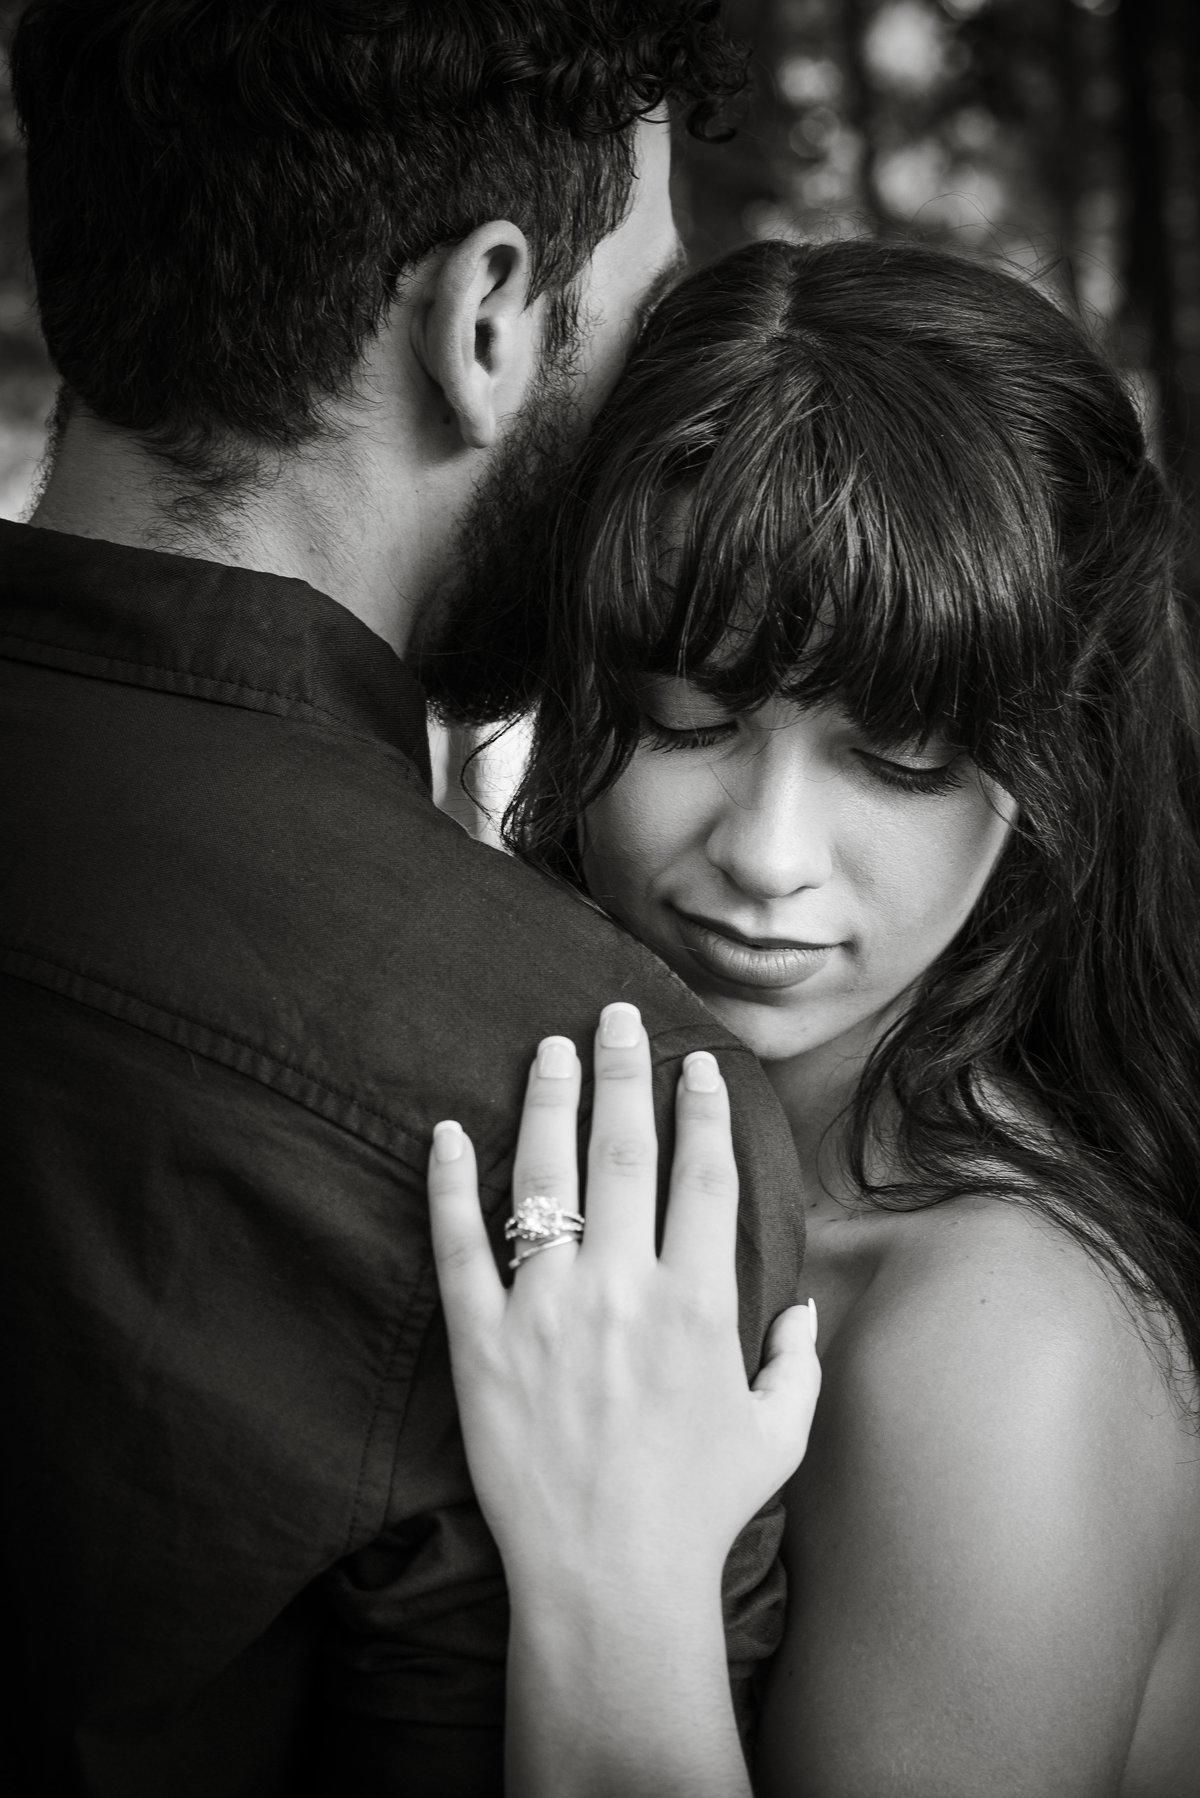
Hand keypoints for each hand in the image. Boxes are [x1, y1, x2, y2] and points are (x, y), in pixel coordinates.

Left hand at [426, 1001, 820, 1601]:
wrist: (608, 1578)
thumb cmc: (700, 1508)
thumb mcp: (777, 1433)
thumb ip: (798, 1357)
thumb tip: (803, 1300)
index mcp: (698, 1303)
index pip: (702, 1175)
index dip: (701, 1108)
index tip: (695, 1063)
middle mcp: (622, 1290)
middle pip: (623, 1151)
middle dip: (623, 1070)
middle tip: (615, 1014)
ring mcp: (545, 1312)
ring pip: (542, 1178)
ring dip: (547, 1102)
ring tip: (548, 1048)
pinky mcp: (481, 1344)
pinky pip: (457, 1248)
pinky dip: (447, 1186)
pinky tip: (443, 1133)